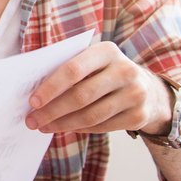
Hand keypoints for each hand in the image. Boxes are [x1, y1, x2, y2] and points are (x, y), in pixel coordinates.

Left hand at [26, 42, 170, 135]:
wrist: (148, 89)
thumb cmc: (105, 73)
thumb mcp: (93, 61)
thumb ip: (70, 69)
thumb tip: (36, 93)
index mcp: (108, 51)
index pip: (74, 69)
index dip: (51, 87)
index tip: (32, 101)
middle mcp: (125, 70)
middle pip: (81, 96)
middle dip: (52, 110)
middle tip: (32, 120)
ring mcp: (135, 94)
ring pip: (91, 115)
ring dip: (62, 124)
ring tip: (44, 126)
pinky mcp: (138, 116)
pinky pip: (101, 127)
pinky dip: (79, 129)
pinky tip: (65, 128)